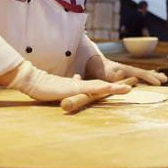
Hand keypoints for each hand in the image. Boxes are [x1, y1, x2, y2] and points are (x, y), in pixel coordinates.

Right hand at [5, 61, 131, 100]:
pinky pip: (89, 88)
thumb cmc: (46, 85)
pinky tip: (109, 88)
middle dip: (119, 86)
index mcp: (81, 85)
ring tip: (128, 88)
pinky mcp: (73, 87)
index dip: (113, 86)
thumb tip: (78, 78)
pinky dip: (100, 88)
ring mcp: (78, 85)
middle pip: (104, 85)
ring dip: (115, 87)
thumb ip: (72, 84)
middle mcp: (82, 84)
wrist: (34, 80)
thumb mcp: (62, 88)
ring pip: (100, 86)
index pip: (100, 86)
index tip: (126, 86)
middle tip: (133, 86)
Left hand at [85, 55, 167, 85]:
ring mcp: (127, 71)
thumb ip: (112, 75)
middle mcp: (128, 69)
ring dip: (153, 76)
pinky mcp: (125, 74)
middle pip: (144, 72)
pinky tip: (150, 80)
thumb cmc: (98, 70)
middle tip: (166, 79)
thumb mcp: (104, 73)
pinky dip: (146, 77)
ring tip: (164, 78)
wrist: (93, 62)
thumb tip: (121, 74)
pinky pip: (139, 75)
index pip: (140, 74)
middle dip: (155, 76)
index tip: (159, 83)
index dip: (150, 78)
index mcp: (125, 70)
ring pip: (142, 73)